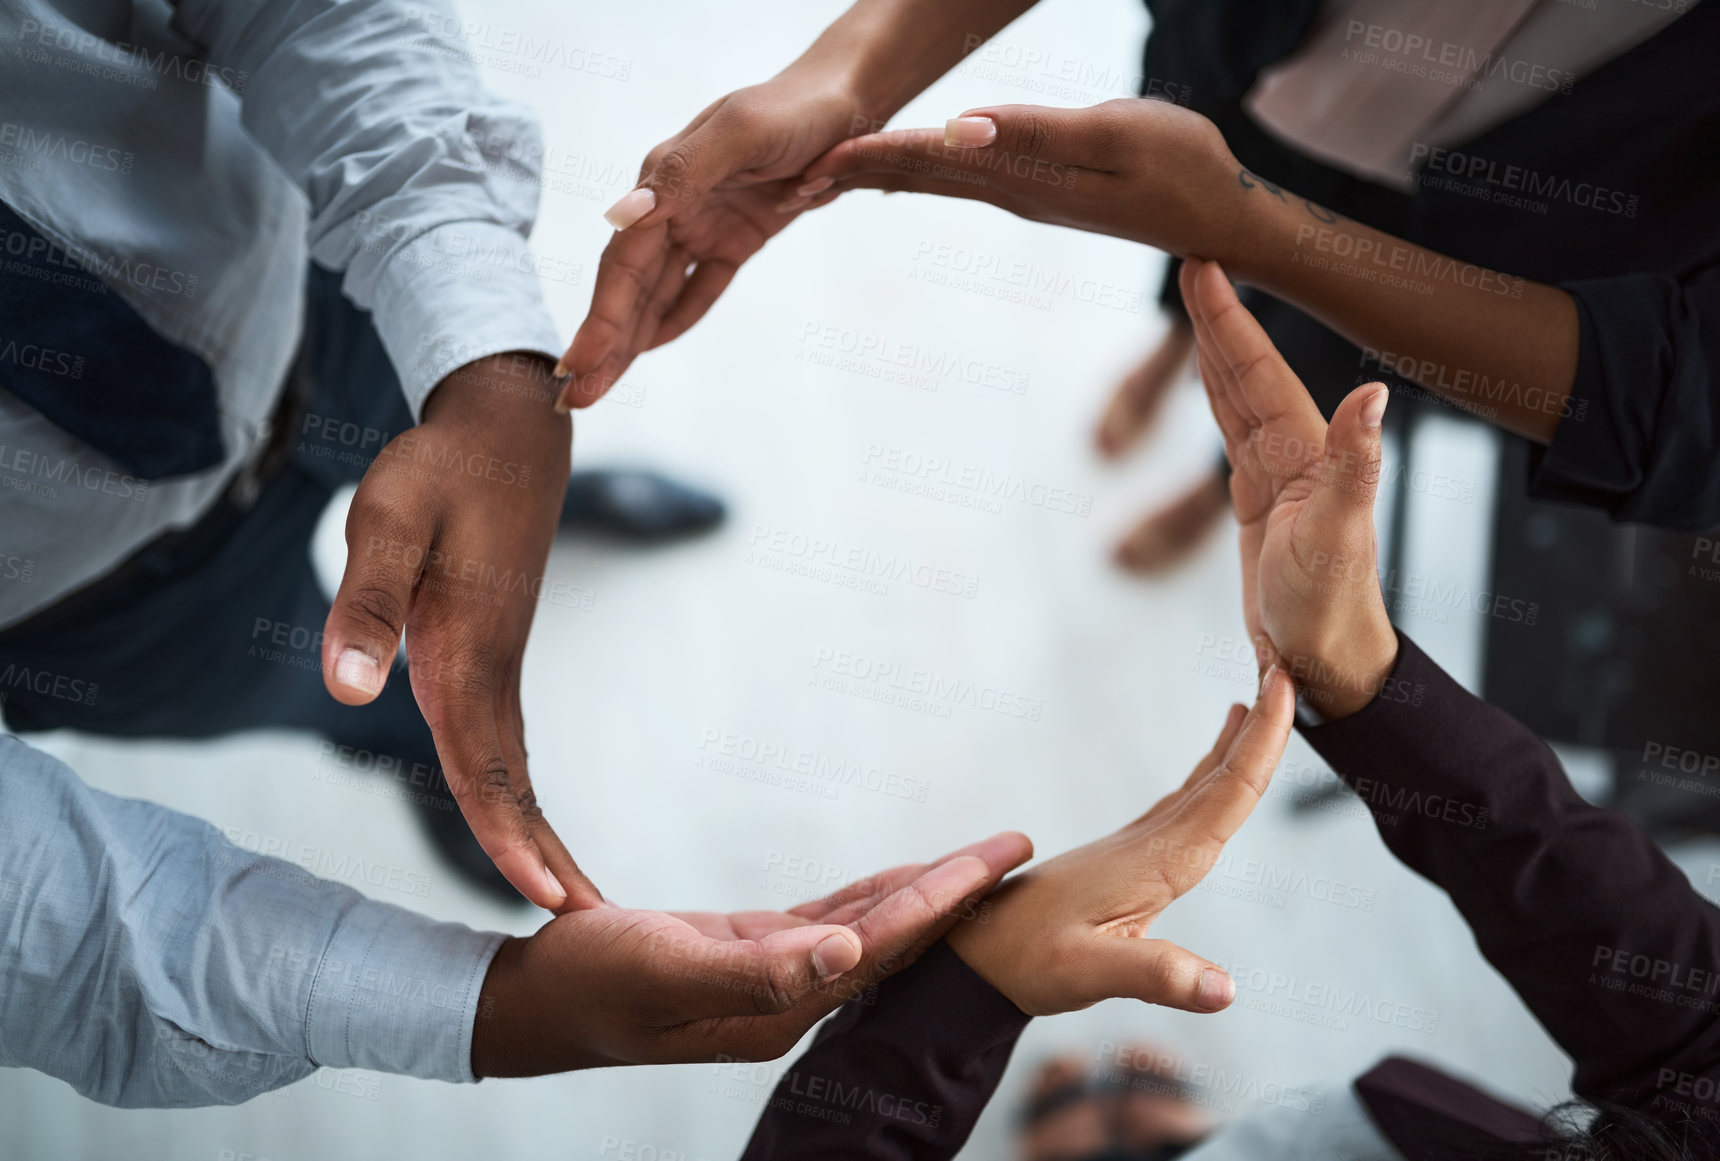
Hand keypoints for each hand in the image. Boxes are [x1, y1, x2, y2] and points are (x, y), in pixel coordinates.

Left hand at [319, 353, 595, 910]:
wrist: (508, 425)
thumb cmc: (441, 465)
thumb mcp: (389, 519)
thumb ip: (368, 604)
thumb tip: (351, 692)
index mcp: (471, 646)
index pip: (485, 761)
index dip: (507, 835)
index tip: (546, 901)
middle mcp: (493, 665)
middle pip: (513, 779)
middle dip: (541, 856)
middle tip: (583, 926)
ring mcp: (499, 660)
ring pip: (514, 764)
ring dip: (533, 831)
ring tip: (567, 898)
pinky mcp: (493, 650)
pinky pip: (505, 739)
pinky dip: (517, 791)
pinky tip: (520, 819)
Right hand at [472, 831, 1032, 1073]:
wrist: (532, 1001)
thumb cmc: (588, 985)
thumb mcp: (667, 969)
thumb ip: (758, 971)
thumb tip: (849, 955)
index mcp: (779, 1009)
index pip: (883, 948)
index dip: (944, 902)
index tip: (998, 862)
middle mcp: (788, 1000)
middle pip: (892, 939)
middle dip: (955, 892)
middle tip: (1015, 846)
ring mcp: (769, 978)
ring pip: (866, 928)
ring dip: (921, 891)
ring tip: (978, 858)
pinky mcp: (746, 953)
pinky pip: (826, 920)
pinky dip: (868, 895)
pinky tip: (900, 879)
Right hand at [553, 68, 857, 410]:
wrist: (845, 104)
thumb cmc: (794, 111)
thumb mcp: (740, 133)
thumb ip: (683, 174)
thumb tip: (621, 216)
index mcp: (663, 183)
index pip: (621, 266)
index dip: (599, 320)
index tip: (575, 367)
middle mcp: (672, 207)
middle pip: (630, 289)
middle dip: (603, 346)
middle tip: (574, 400)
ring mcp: (702, 225)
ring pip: (657, 295)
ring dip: (630, 342)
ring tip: (599, 387)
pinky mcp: (734, 239)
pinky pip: (699, 287)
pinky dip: (677, 317)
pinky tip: (651, 349)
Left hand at [797, 99, 1244, 257]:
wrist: (1224, 219)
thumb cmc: (1185, 168)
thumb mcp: (1115, 136)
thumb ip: (1038, 132)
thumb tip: (961, 127)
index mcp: (1021, 178)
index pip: (928, 160)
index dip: (867, 154)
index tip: (809, 157)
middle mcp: (1012, 193)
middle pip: (915, 176)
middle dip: (851, 171)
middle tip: (784, 177)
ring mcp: (1025, 197)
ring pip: (933, 179)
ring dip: (876, 174)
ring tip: (819, 174)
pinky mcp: (1040, 191)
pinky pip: (961, 180)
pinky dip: (917, 172)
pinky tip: (896, 173)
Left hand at [947, 673, 1294, 1015]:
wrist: (972, 952)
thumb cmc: (1022, 960)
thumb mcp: (1086, 973)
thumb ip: (1157, 976)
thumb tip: (1227, 989)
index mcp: (1153, 862)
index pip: (1223, 793)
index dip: (1261, 742)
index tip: (1283, 686)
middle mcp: (1148, 845)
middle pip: (1217, 778)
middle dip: (1259, 727)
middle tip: (1288, 671)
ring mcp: (1135, 848)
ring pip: (1198, 787)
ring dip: (1234, 747)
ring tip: (1260, 704)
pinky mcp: (1125, 861)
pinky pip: (1180, 806)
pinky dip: (1208, 780)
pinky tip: (1209, 777)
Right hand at [1180, 258, 1397, 717]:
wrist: (1326, 662)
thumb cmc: (1333, 608)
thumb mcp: (1338, 535)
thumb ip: (1355, 463)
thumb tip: (1374, 393)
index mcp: (1307, 453)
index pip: (1259, 372)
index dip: (1230, 320)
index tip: (1206, 269)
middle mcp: (1294, 455)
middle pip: (1246, 372)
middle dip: (1220, 319)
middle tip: (1194, 265)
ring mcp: (1277, 477)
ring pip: (1238, 398)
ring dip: (1217, 351)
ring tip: (1198, 305)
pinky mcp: (1259, 504)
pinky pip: (1231, 434)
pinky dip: (1218, 399)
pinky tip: (1212, 384)